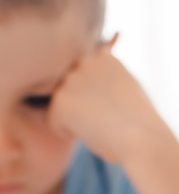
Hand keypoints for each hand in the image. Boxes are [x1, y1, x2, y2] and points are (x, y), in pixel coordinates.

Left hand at [48, 44, 163, 164]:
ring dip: (71, 117)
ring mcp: (71, 80)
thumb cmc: (138, 121)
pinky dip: (65, 132)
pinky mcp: (59, 100)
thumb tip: (93, 77)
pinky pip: (53, 121)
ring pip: (59, 104)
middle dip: (77, 105)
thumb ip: (106, 78)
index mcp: (104, 57)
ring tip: (96, 126)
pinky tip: (88, 133)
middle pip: (67, 88)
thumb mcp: (126, 88)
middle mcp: (85, 62)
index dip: (90, 97)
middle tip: (100, 120)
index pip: (82, 76)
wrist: (140, 136)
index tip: (107, 109)